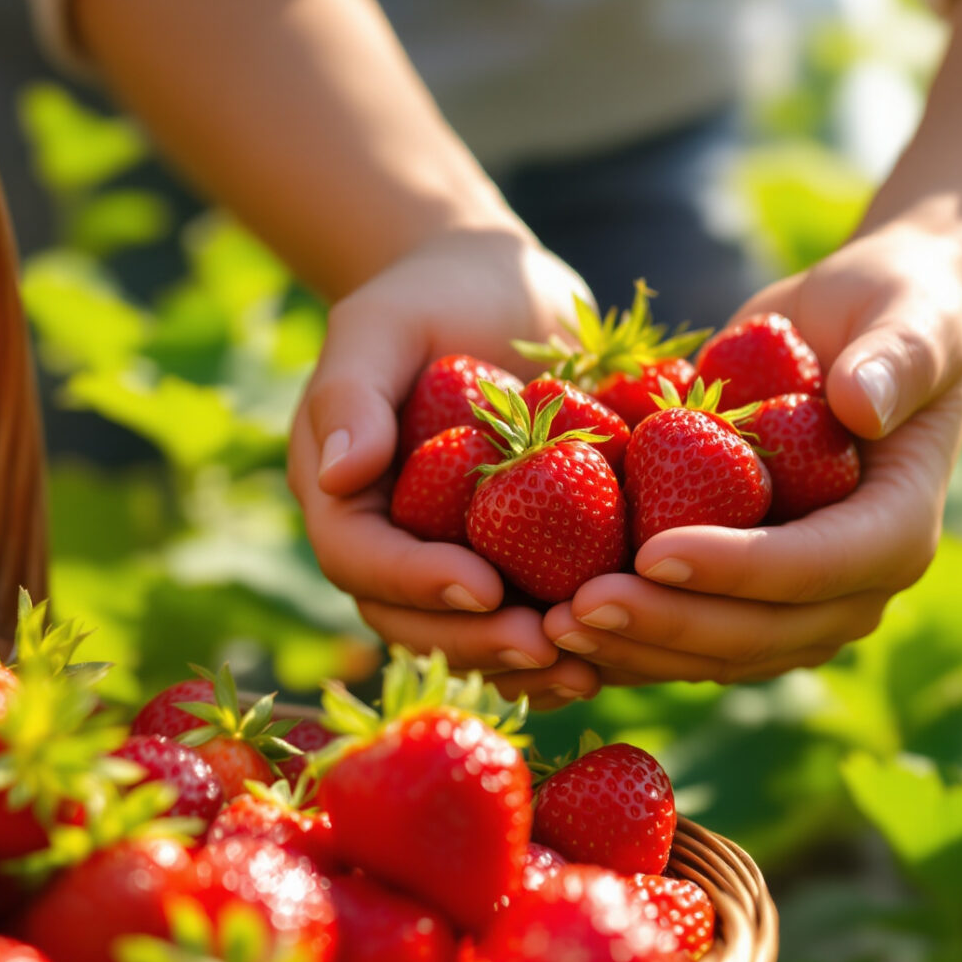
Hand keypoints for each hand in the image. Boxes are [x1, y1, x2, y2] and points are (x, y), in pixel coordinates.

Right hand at [289, 227, 606, 706]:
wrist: (496, 292)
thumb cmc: (427, 297)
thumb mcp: (380, 326)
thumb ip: (352, 396)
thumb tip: (337, 478)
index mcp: (347, 502)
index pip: (364, 563)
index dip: (419, 585)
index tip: (483, 588)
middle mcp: (396, 549)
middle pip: (418, 624)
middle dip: (480, 645)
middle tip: (546, 647)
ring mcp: (455, 563)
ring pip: (476, 639)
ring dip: (529, 667)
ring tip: (592, 669)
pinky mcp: (518, 563)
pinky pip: (533, 620)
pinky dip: (572, 642)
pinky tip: (624, 652)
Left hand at [539, 222, 961, 684]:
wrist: (864, 332)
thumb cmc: (891, 310)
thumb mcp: (906, 317)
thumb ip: (893, 358)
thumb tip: (860, 402)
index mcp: (899, 530)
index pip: (816, 566)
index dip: (734, 567)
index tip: (651, 550)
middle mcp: (856, 589)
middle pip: (759, 633)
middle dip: (667, 625)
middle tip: (576, 609)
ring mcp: (803, 607)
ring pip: (718, 654)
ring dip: (635, 648)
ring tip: (551, 624)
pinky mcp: (752, 600)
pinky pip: (690, 640)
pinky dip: (628, 639)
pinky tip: (553, 623)